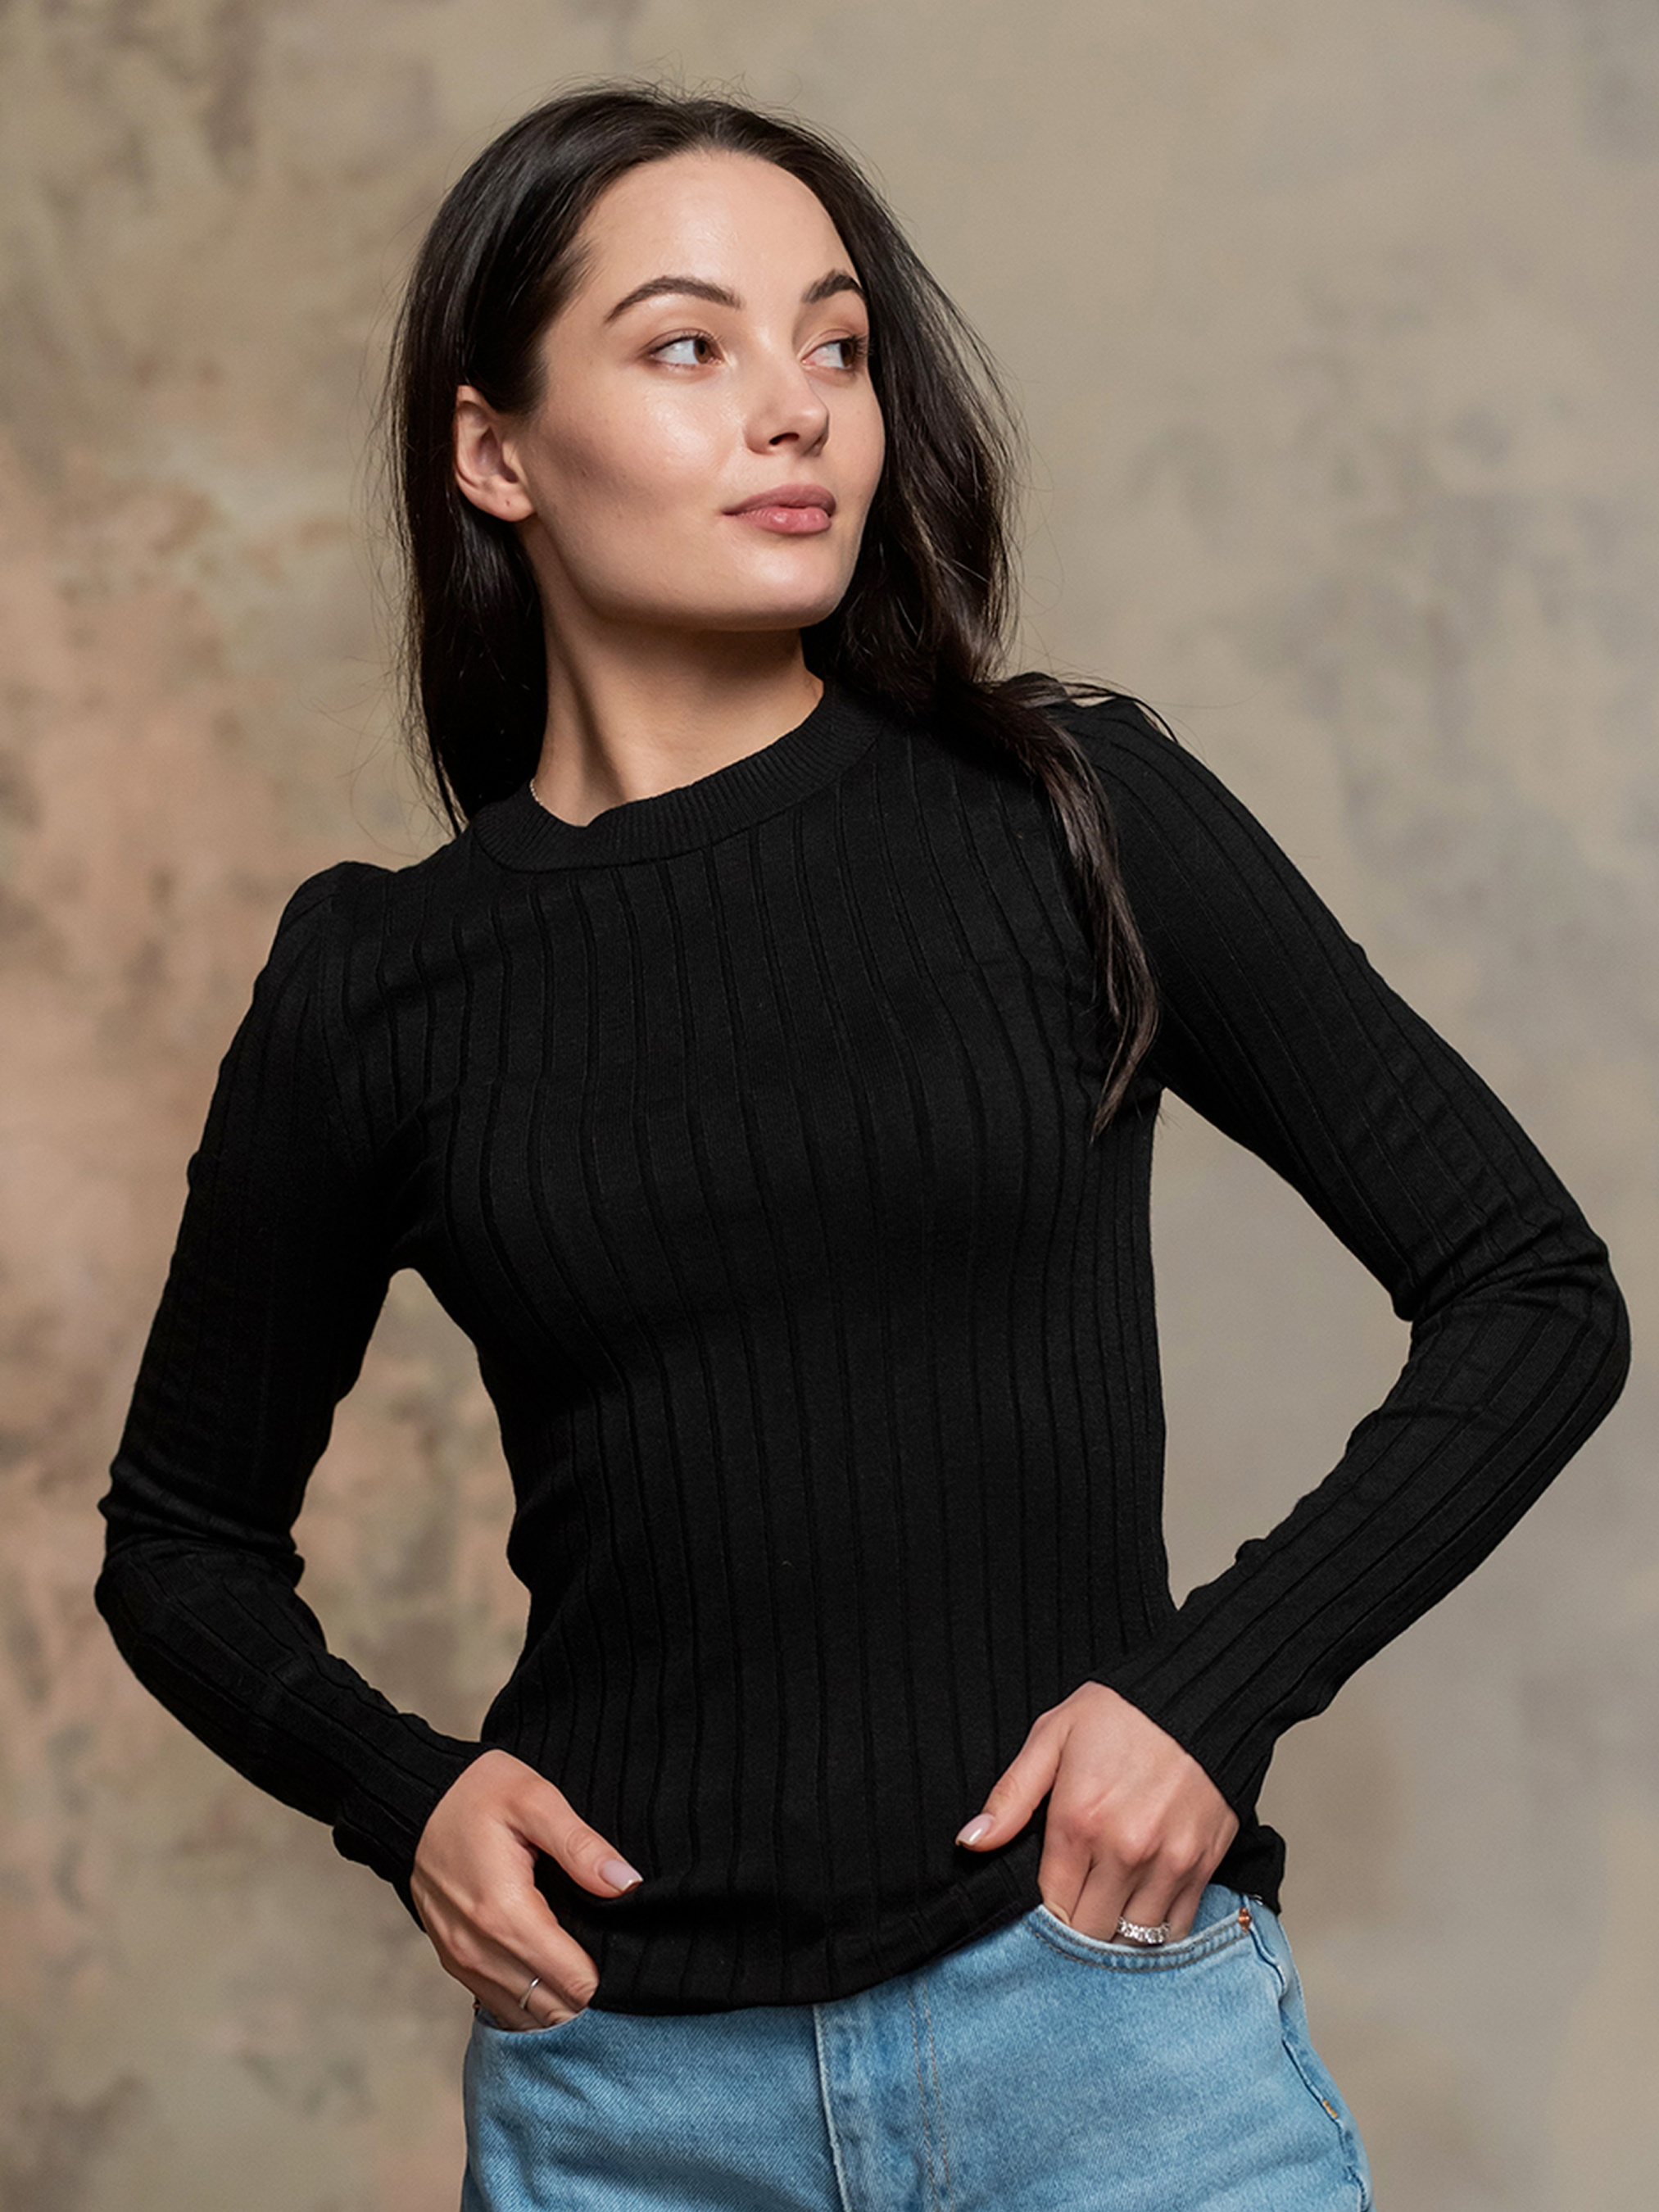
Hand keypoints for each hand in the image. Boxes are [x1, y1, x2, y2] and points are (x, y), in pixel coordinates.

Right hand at [410, 1749, 642, 2028]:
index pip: (572, 1983)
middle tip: (619, 1971)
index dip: (610, 1982)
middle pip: (551, 2010)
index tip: (630, 1963)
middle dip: (591, 2001)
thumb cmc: (476, 1794)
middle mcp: (479, 1951)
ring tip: (590, 1976)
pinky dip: (530, 2002)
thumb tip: (628, 1884)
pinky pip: (500, 2005)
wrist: (414, 1799)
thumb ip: (581, 1846)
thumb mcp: (535, 1800)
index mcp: (505, 1914)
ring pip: (525, 2017)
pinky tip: (552, 1978)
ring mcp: (462, 1961)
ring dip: (561, 2006)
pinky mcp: (454, 1961)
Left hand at [955, 1683, 1237, 1942]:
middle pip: (1090, 1932)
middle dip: (1077, 1927)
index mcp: (1079, 1820)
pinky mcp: (1203, 1866)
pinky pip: (1177, 1929)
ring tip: (1106, 1911)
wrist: (1200, 1697)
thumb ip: (1011, 1795)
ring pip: (1133, 1940)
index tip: (1047, 1900)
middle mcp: (1125, 1850)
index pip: (1051, 1906)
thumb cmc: (1121, 1715)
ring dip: (1116, 1934)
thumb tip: (971, 1841)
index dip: (1044, 1911)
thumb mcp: (1053, 1737)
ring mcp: (1168, 1863)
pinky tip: (1142, 1910)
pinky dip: (1157, 1931)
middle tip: (1076, 1906)